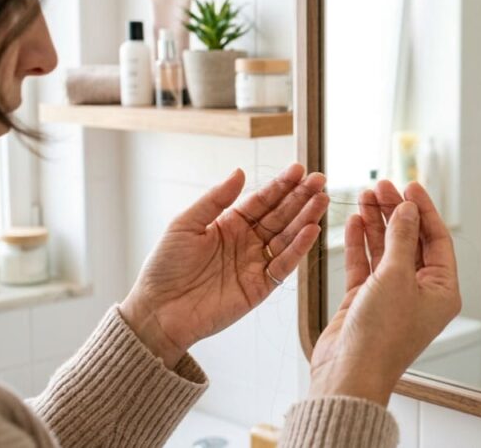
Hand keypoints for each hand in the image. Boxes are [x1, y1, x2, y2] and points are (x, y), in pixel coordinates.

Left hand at [119, 164, 328, 367]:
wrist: (158, 311)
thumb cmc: (164, 267)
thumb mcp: (185, 224)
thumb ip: (215, 199)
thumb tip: (239, 172)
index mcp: (229, 224)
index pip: (262, 200)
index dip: (281, 185)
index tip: (299, 169)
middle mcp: (247, 241)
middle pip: (280, 215)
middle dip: (301, 197)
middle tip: (319, 180)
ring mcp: (255, 263)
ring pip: (287, 237)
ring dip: (305, 218)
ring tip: (321, 200)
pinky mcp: (260, 286)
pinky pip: (284, 264)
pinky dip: (298, 248)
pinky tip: (311, 230)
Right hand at [309, 181, 460, 405]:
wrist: (349, 373)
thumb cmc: (382, 333)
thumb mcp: (397, 276)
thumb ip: (402, 238)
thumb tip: (408, 209)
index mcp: (443, 290)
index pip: (438, 239)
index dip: (423, 210)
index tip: (409, 185)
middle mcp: (420, 292)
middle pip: (411, 241)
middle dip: (396, 212)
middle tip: (381, 185)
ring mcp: (392, 296)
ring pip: (386, 249)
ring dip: (376, 223)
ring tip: (365, 195)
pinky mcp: (366, 300)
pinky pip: (366, 264)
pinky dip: (360, 243)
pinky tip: (353, 221)